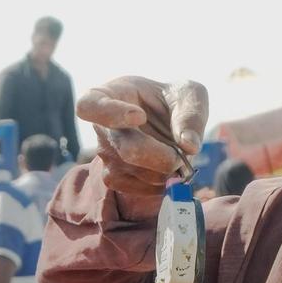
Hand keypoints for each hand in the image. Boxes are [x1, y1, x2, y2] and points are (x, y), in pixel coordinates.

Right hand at [77, 76, 208, 195]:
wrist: (168, 123)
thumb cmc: (174, 101)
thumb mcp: (190, 94)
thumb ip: (192, 115)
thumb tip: (189, 146)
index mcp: (109, 94)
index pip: (89, 106)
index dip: (111, 113)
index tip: (140, 116)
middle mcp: (101, 127)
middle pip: (126, 148)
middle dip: (161, 156)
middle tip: (183, 156)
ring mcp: (105, 155)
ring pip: (136, 171)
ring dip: (165, 170)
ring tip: (178, 157)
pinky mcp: (115, 178)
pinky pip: (138, 188)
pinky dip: (161, 184)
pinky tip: (170, 171)